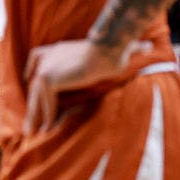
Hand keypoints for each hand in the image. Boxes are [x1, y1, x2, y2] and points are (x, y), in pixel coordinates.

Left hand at [23, 38, 149, 134]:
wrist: (109, 50)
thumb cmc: (114, 52)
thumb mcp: (107, 54)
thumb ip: (116, 54)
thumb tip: (149, 45)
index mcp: (54, 50)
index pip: (35, 61)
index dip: (32, 76)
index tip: (30, 85)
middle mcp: (46, 58)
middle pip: (34, 85)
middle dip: (31, 106)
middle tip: (29, 125)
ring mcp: (44, 68)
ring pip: (36, 98)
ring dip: (36, 117)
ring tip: (34, 133)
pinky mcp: (47, 78)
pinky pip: (46, 103)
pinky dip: (47, 117)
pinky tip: (48, 130)